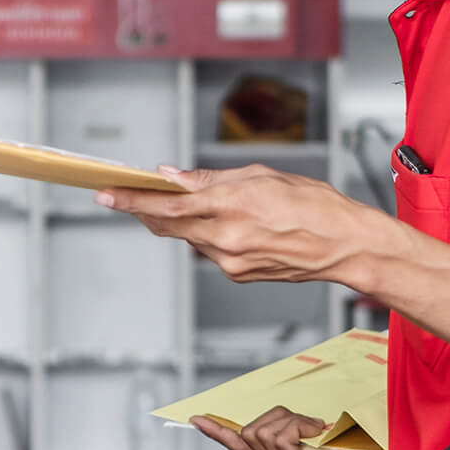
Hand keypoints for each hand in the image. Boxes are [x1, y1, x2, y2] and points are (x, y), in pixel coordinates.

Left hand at [97, 165, 381, 284]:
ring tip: (188, 204)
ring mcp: (229, 260)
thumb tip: (174, 177)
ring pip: (189, 238)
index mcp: (232, 204)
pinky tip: (226, 224)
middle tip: (123, 195)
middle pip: (168, 225)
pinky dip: (207, 235)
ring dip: (181, 221)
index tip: (105, 193)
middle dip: (144, 210)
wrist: (345, 246)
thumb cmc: (312, 204)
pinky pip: (209, 250)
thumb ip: (212, 178)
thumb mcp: (261, 176)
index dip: (131, 199)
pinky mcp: (237, 273)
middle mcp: (225, 237)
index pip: (167, 204)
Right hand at [193, 408, 338, 449]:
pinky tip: (321, 432)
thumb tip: (282, 415)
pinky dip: (299, 426)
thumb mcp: (325, 432)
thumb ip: (299, 427)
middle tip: (307, 422)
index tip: (196, 419)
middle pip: (252, 434)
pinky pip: (283, 437)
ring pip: (265, 433)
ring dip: (290, 421)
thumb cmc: (361, 446)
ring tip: (318, 429)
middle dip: (275, 417)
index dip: (218, 434)